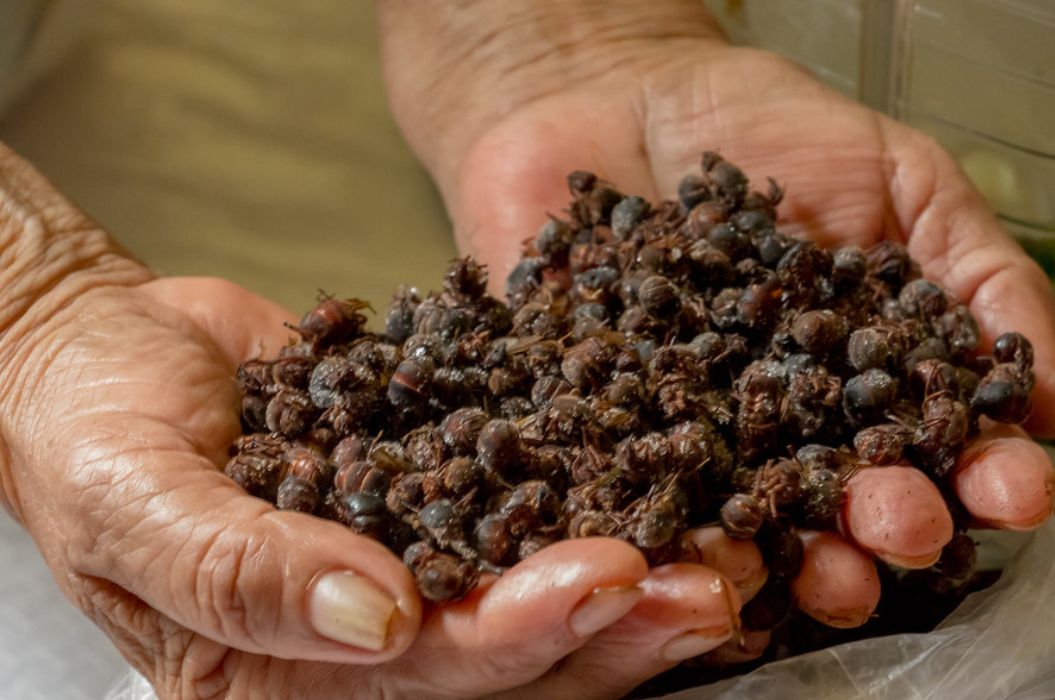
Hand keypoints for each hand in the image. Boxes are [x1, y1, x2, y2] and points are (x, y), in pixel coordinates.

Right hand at [0, 145, 747, 697]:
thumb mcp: (131, 500)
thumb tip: (371, 613)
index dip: (519, 635)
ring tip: (726, 542)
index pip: (422, 680)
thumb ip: (238, 568)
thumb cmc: (90, 433)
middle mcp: (360, 648)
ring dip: (635, 575)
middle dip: (614, 624)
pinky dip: (597, 498)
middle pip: (508, 661)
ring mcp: (407, 576)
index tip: (609, 577)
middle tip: (712, 578)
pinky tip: (667, 474)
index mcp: (281, 681)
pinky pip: (524, 510)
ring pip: (536, 598)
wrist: (102, 354)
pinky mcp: (436, 496)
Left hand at [379, 3, 1054, 693]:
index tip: (1015, 488)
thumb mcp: (904, 180)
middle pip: (840, 503)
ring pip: (739, 521)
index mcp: (863, 385)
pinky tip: (686, 553)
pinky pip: (622, 492)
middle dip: (885, 525)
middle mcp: (779, 429)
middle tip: (907, 528)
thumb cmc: (774, 128)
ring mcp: (685, 434)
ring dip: (785, 557)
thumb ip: (980, 276)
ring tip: (819, 573)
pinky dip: (655, 529)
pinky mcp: (593, 427)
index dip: (982, 476)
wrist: (621, 89)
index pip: (933, 447)